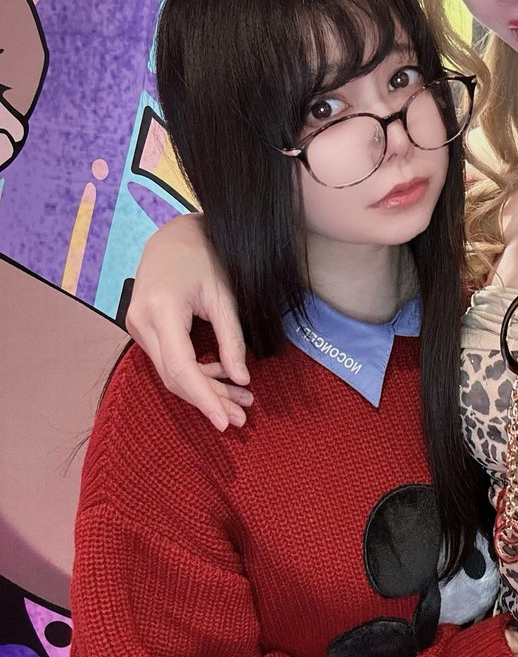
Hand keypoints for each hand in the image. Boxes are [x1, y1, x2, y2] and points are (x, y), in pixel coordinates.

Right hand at [126, 213, 251, 430]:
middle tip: (241, 417)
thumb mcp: (225, 296)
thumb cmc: (205, 256)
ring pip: (170, 372)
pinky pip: (168, 361)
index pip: (182, 368)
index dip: (204, 398)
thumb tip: (242, 380)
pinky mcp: (142, 328)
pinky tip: (223, 379)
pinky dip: (194, 374)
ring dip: (204, 389)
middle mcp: (140, 321)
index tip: (225, 421)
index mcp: (161, 309)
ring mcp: (136, 325)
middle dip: (208, 399)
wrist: (175, 234)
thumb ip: (232, 339)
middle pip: (174, 376)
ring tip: (240, 401)